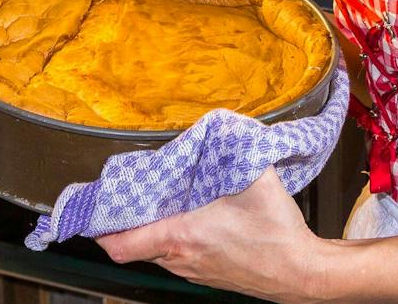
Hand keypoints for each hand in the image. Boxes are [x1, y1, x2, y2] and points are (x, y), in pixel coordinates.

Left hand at [96, 168, 338, 303]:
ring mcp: (193, 270)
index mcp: (181, 236)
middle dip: (128, 219)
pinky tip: (193, 217)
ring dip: (152, 228)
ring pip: (156, 250)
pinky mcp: (208, 274)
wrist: (302, 273)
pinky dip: (173, 237)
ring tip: (164, 200)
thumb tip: (224, 124)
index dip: (100, 226)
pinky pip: (177, 256)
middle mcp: (180, 259)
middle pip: (134, 244)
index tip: (95, 206)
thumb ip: (235, 147)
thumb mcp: (256, 179)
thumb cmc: (277, 237)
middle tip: (133, 191)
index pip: (120, 243)